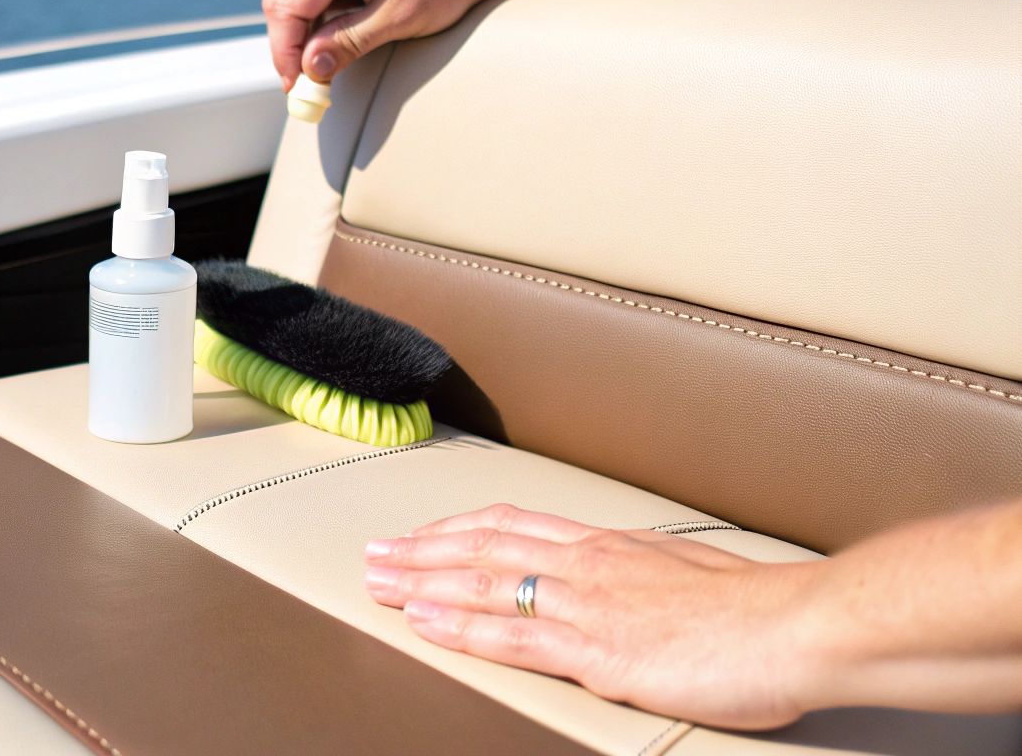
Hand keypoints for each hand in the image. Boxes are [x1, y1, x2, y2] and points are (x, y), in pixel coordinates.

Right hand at [261, 0, 499, 89]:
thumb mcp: (399, 19)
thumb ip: (349, 42)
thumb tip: (310, 70)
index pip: (289, 5)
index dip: (286, 51)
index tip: (297, 85)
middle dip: (289, 45)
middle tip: (306, 82)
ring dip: (302, 32)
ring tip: (327, 61)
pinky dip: (315, 17)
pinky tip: (337, 36)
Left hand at [363, 504, 829, 729]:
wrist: (801, 623)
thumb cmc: (764, 608)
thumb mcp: (692, 576)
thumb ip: (648, 579)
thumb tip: (634, 585)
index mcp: (611, 546)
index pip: (516, 526)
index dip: (460, 528)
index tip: (424, 531)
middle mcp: (587, 564)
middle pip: (484, 545)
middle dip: (423, 548)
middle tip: (375, 552)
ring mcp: (586, 603)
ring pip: (483, 581)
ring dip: (423, 580)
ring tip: (378, 581)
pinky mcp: (595, 649)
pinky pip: (510, 635)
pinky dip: (459, 626)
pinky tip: (424, 622)